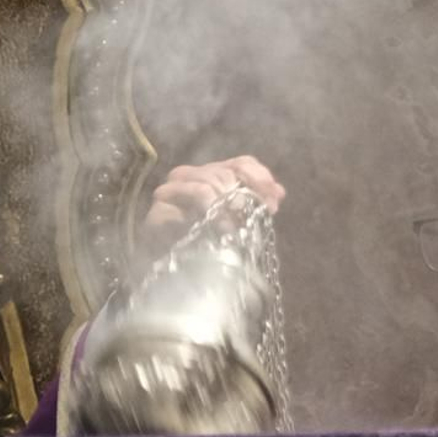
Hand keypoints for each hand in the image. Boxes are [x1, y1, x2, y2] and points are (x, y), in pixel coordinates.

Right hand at [141, 155, 285, 256]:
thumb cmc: (210, 242)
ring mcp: (170, 192)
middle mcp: (188, 175)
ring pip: (205, 186)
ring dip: (225, 208)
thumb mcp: (239, 221)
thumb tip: (279, 192)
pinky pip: (183, 208)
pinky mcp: (157, 213)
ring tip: (238, 228)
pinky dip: (206, 217)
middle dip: (244, 196)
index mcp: (211, 173)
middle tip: (257, 216)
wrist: (176, 273)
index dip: (259, 178)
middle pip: (223, 174)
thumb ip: (257, 202)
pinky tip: (220, 232)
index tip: (275, 200)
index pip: (240, 163)